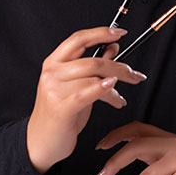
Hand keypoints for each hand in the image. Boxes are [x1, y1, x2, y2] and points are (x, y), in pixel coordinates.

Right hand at [26, 27, 147, 174]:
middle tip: (135, 75)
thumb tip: (113, 48)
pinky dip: (106, 91)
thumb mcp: (76, 85)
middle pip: (93, 60)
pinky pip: (88, 94)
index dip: (101, 33)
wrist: (40, 141)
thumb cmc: (60, 113)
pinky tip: (116, 96)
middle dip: (120, 67)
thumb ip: (92, 67)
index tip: (120, 33)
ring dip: (116, 87)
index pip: (79, 39)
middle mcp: (52, 73)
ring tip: (120, 99)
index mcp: (53, 62)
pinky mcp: (61, 108)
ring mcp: (54, 90)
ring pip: (94, 78)